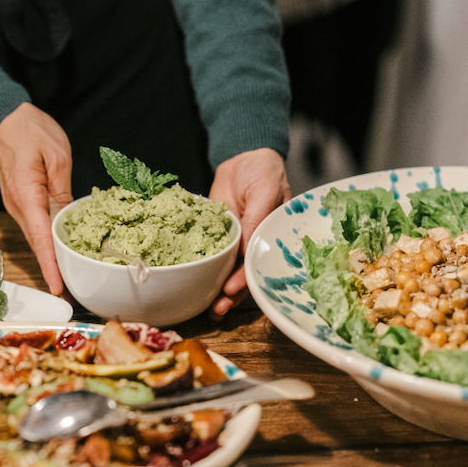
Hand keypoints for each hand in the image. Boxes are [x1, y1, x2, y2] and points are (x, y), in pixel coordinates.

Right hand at [0, 103, 72, 295]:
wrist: (3, 120)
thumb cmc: (31, 130)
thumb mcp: (58, 155)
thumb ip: (62, 189)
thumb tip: (66, 217)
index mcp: (27, 195)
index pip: (40, 237)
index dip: (50, 264)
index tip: (58, 286)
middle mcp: (18, 205)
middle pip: (37, 244)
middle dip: (52, 269)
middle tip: (71, 290)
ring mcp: (16, 205)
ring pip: (36, 237)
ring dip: (50, 257)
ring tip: (69, 276)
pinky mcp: (20, 201)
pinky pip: (35, 226)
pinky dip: (47, 241)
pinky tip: (60, 249)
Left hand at [208, 148, 289, 318]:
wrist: (244, 157)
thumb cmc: (264, 172)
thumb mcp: (265, 192)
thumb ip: (257, 219)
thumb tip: (248, 248)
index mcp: (272, 238)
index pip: (260, 264)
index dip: (246, 279)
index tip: (231, 289)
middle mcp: (254, 244)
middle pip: (243, 275)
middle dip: (231, 294)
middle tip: (218, 308)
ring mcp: (235, 241)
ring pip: (227, 270)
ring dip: (218, 290)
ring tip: (210, 309)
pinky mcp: (218, 234)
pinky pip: (212, 255)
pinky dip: (205, 271)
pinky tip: (196, 287)